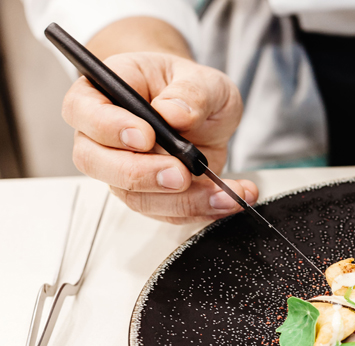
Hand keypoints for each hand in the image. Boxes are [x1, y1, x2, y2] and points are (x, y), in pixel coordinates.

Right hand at [63, 52, 256, 223]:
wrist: (206, 113)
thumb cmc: (190, 89)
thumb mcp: (203, 80)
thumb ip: (191, 92)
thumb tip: (173, 113)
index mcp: (104, 92)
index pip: (83, 110)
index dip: (108, 127)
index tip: (146, 135)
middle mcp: (104, 136)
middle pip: (95, 162)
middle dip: (140, 174)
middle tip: (180, 174)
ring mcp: (122, 169)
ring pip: (134, 196)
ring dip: (181, 201)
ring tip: (222, 193)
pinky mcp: (148, 194)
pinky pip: (165, 212)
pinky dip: (200, 210)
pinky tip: (227, 199)